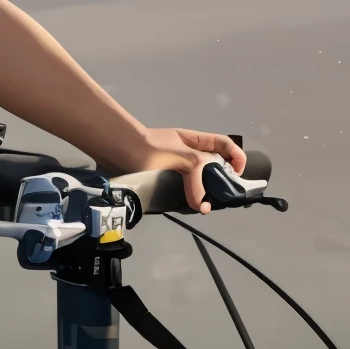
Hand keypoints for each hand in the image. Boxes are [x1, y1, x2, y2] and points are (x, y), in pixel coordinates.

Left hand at [129, 128, 247, 213]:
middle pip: (212, 166)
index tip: (238, 174)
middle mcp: (185, 153)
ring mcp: (172, 166)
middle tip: (220, 199)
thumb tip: (202, 204)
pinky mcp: (159, 179)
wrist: (111, 148)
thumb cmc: (146, 147)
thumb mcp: (179, 156)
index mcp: (193, 141)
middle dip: (220, 181)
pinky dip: (186, 198)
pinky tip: (187, 207)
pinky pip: (179, 189)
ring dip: (202, 193)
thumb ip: (196, 175)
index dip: (236, 156)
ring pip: (195, 181)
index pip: (223, 144)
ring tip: (204, 207)